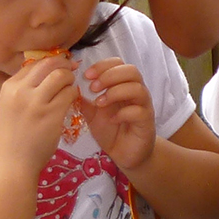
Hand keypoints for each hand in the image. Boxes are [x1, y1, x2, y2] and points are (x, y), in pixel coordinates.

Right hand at [0, 54, 77, 176]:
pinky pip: (70, 94)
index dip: (50, 62)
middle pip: (49, 64)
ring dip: (70, 78)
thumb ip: (23, 90)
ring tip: (70, 87)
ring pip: (61, 76)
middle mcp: (21, 91)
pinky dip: (73, 93)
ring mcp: (37, 103)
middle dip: (63, 64)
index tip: (59, 66)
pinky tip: (72, 100)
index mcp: (9, 87)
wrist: (12, 164)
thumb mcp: (9, 106)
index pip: (33, 63)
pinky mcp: (52, 115)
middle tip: (71, 69)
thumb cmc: (12, 138)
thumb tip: (44, 73)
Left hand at [80, 57, 156, 171]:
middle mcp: (136, 91)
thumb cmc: (110, 130)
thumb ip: (84, 100)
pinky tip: (112, 119)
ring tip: (99, 103)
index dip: (102, 66)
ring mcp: (144, 106)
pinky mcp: (147, 122)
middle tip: (92, 87)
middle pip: (131, 71)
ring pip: (138, 88)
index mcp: (122, 84)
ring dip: (116, 92)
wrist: (124, 154)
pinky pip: (139, 111)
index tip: (86, 75)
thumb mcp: (92, 114)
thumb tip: (71, 87)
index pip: (118, 63)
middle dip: (109, 76)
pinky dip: (123, 113)